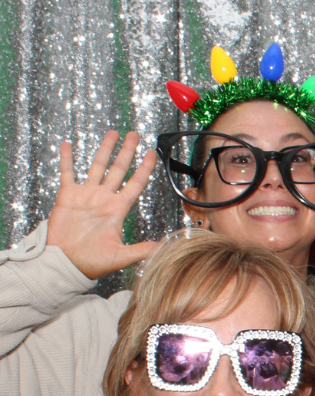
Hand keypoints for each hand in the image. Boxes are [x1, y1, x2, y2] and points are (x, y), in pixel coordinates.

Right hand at [45, 130, 159, 279]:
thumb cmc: (93, 262)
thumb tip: (166, 248)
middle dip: (127, 152)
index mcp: (117, 209)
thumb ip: (143, 249)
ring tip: (113, 133)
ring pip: (97, 166)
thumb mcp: (123, 256)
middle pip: (118, 169)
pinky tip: (69, 145)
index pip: (135, 184)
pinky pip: (67, 173)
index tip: (152, 154)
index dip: (144, 168)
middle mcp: (104, 198)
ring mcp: (86, 195)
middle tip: (135, 135)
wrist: (67, 262)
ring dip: (104, 149)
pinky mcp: (67, 195)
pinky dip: (67, 159)